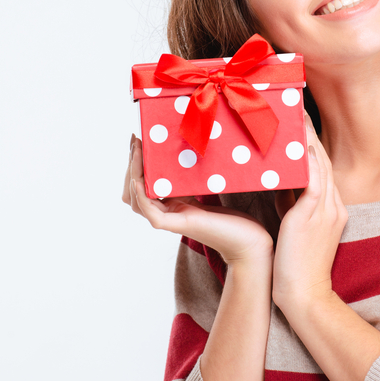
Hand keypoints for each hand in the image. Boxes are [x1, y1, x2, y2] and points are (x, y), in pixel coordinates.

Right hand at [122, 134, 273, 265]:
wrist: (248, 240)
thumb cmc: (233, 218)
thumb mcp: (207, 189)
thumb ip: (193, 177)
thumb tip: (187, 148)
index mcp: (170, 204)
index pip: (140, 185)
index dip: (136, 164)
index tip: (138, 140)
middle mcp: (166, 213)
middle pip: (132, 192)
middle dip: (131, 165)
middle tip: (136, 140)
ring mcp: (170, 220)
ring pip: (136, 200)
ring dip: (133, 174)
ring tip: (138, 151)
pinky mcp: (178, 225)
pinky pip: (150, 211)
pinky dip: (141, 194)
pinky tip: (140, 179)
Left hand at [270, 115, 347, 311]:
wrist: (304, 295)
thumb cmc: (294, 265)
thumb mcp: (293, 227)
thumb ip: (289, 204)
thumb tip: (278, 184)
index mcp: (330, 208)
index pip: (323, 168)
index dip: (312, 144)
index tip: (300, 124)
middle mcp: (332, 206)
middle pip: (325, 161)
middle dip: (312, 134)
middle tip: (297, 109)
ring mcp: (325, 212)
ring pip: (321, 168)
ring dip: (310, 141)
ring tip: (298, 117)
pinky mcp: (312, 219)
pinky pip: (315, 186)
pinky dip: (311, 165)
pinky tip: (304, 148)